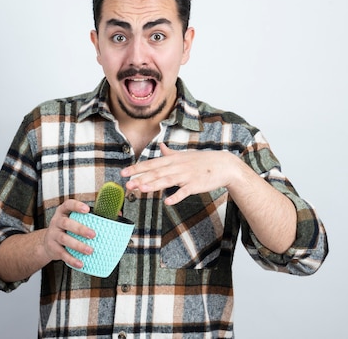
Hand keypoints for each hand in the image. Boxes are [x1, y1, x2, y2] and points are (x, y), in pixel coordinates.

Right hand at [42, 199, 95, 267]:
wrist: (47, 244)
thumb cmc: (66, 229)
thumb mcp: (73, 220)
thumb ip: (89, 218)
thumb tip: (115, 215)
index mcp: (63, 212)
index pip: (68, 205)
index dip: (77, 206)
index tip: (87, 209)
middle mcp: (56, 221)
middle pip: (66, 223)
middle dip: (80, 229)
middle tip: (93, 234)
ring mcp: (53, 234)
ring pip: (64, 239)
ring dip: (78, 245)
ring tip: (90, 250)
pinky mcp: (52, 247)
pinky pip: (62, 254)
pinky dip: (72, 259)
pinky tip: (81, 263)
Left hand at [121, 143, 240, 204]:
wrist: (224, 165)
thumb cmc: (203, 161)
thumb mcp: (185, 154)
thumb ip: (171, 153)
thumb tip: (161, 146)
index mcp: (173, 160)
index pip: (151, 164)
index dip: (137, 168)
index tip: (123, 173)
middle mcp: (177, 166)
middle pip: (156, 172)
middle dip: (141, 178)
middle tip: (127, 185)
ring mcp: (187, 176)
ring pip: (167, 180)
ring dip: (154, 185)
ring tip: (141, 189)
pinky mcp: (196, 185)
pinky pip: (185, 191)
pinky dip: (176, 196)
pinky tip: (168, 202)